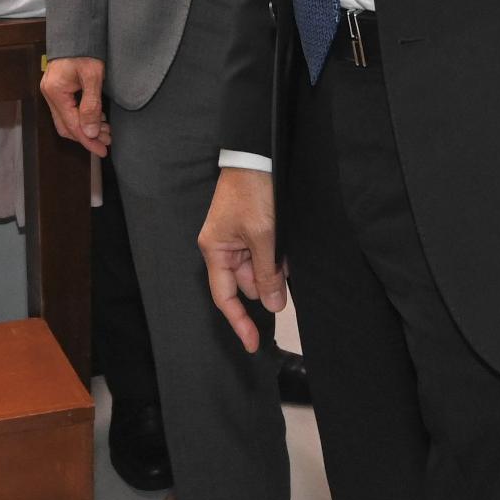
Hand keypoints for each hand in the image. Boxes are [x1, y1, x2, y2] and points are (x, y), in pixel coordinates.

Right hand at [40, 56, 110, 156]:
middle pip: (66, 126)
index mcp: (56, 92)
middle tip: (108, 141)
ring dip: (86, 128)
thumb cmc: (86, 48)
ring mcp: (52, 91)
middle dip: (88, 136)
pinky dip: (82, 117)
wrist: (78, 30)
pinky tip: (97, 117)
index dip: (88, 141)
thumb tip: (91, 133)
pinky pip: (68, 110)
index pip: (72, 125)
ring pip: (67, 120)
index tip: (102, 150)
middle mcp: (50, 94)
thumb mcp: (93, 76)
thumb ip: (91, 106)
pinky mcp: (58, 88)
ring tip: (106, 131)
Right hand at [196, 165, 285, 352]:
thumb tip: (273, 305)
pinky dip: (276, 254)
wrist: (259, 155)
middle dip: (268, 280)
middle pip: (246, 283)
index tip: (253, 344)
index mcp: (215, 250)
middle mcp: (222, 248)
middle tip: (283, 264)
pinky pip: (265, 254)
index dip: (240, 322)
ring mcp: (236, 239)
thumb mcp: (264, 236)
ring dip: (275, 265)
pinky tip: (284, 239)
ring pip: (259, 269)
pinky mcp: (250, 231)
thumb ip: (267, 272)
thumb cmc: (254, 191)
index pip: (225, 297)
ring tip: (282, 241)